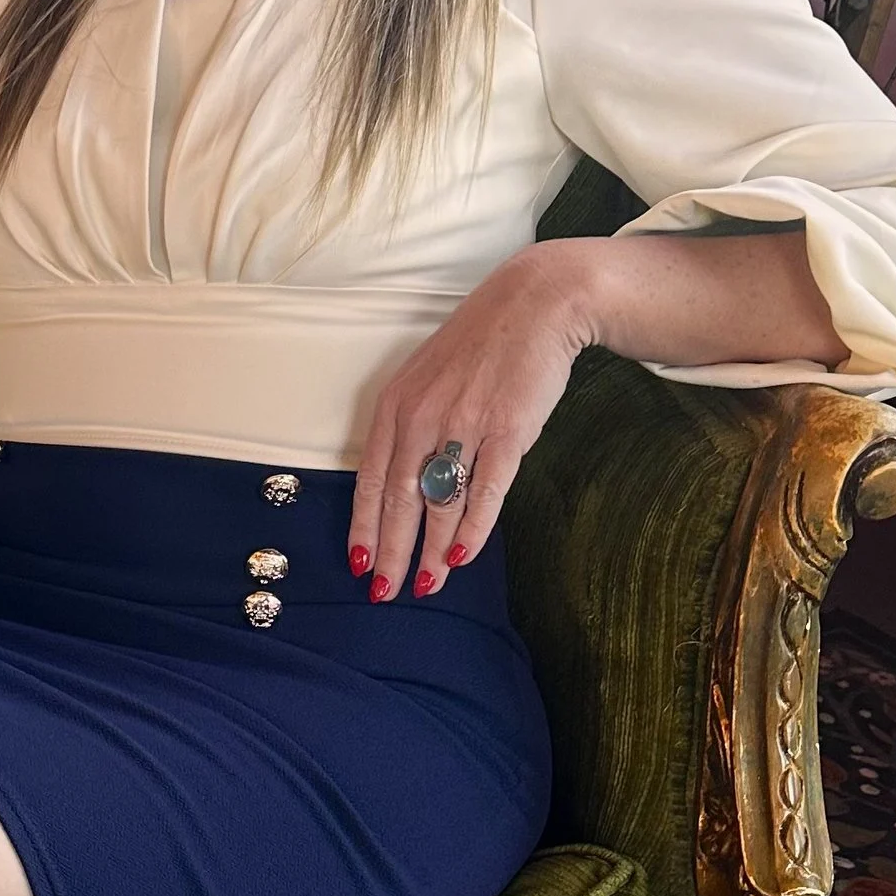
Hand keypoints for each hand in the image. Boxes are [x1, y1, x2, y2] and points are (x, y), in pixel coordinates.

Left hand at [350, 243, 598, 601]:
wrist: (536, 304)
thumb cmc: (480, 345)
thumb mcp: (425, 378)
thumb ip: (410, 426)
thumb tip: (400, 480)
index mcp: (396, 406)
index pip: (371, 480)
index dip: (364, 526)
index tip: (359, 563)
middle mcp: (423, 418)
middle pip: (400, 501)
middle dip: (391, 552)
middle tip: (385, 592)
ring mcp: (464, 425)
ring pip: (440, 503)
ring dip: (431, 550)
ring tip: (427, 583)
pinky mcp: (508, 430)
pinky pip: (485, 490)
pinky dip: (473, 526)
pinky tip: (462, 553)